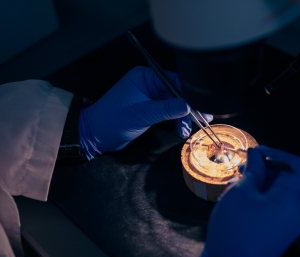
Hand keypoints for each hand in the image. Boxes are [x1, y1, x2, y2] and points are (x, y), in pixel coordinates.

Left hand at [78, 66, 210, 158]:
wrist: (96, 135)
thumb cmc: (113, 119)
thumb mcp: (143, 113)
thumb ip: (167, 109)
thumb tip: (188, 106)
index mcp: (145, 76)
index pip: (174, 81)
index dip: (188, 94)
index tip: (200, 106)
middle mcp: (148, 84)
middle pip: (176, 93)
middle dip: (187, 108)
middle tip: (202, 119)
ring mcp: (150, 98)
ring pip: (174, 105)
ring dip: (182, 117)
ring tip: (186, 130)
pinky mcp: (150, 111)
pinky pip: (168, 113)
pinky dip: (175, 121)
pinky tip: (181, 130)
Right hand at [198, 146, 299, 256]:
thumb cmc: (235, 227)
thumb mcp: (242, 192)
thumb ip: (254, 170)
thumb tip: (256, 154)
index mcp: (294, 200)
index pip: (295, 165)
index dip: (275, 153)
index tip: (253, 153)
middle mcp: (299, 212)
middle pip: (287, 179)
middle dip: (264, 169)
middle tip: (240, 168)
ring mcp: (292, 224)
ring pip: (280, 193)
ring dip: (260, 183)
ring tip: (237, 183)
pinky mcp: (282, 233)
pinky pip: (276, 207)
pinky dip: (262, 198)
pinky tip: (241, 198)